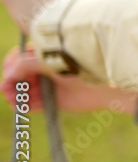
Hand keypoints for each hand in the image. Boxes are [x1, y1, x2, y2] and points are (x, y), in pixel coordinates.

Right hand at [1, 46, 137, 114]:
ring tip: (16, 100)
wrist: (105, 83)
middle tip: (8, 91)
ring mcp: (50, 85)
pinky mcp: (55, 101)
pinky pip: (34, 105)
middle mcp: (45, 69)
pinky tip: (23, 107)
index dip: (10, 66)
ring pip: (25, 92)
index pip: (18, 58)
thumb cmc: (79, 64)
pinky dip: (26, 107)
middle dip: (11, 84)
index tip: (9, 75)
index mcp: (45, 53)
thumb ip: (26, 63)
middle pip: (19, 77)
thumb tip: (8, 74)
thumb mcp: (50, 59)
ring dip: (17, 97)